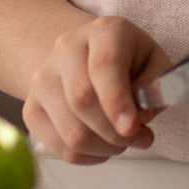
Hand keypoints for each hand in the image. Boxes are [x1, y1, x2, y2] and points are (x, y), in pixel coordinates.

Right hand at [22, 14, 172, 163]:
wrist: (87, 55)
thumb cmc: (129, 60)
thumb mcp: (155, 62)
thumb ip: (157, 86)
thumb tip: (142, 115)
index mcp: (104, 31)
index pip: (104, 67)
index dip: (118, 102)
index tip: (133, 128)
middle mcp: (66, 48)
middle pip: (82, 101)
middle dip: (115, 132)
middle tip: (140, 138)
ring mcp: (43, 78)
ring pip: (70, 130)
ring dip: (104, 147)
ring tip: (124, 142)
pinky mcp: (31, 107)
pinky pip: (56, 145)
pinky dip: (85, 156)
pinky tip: (102, 147)